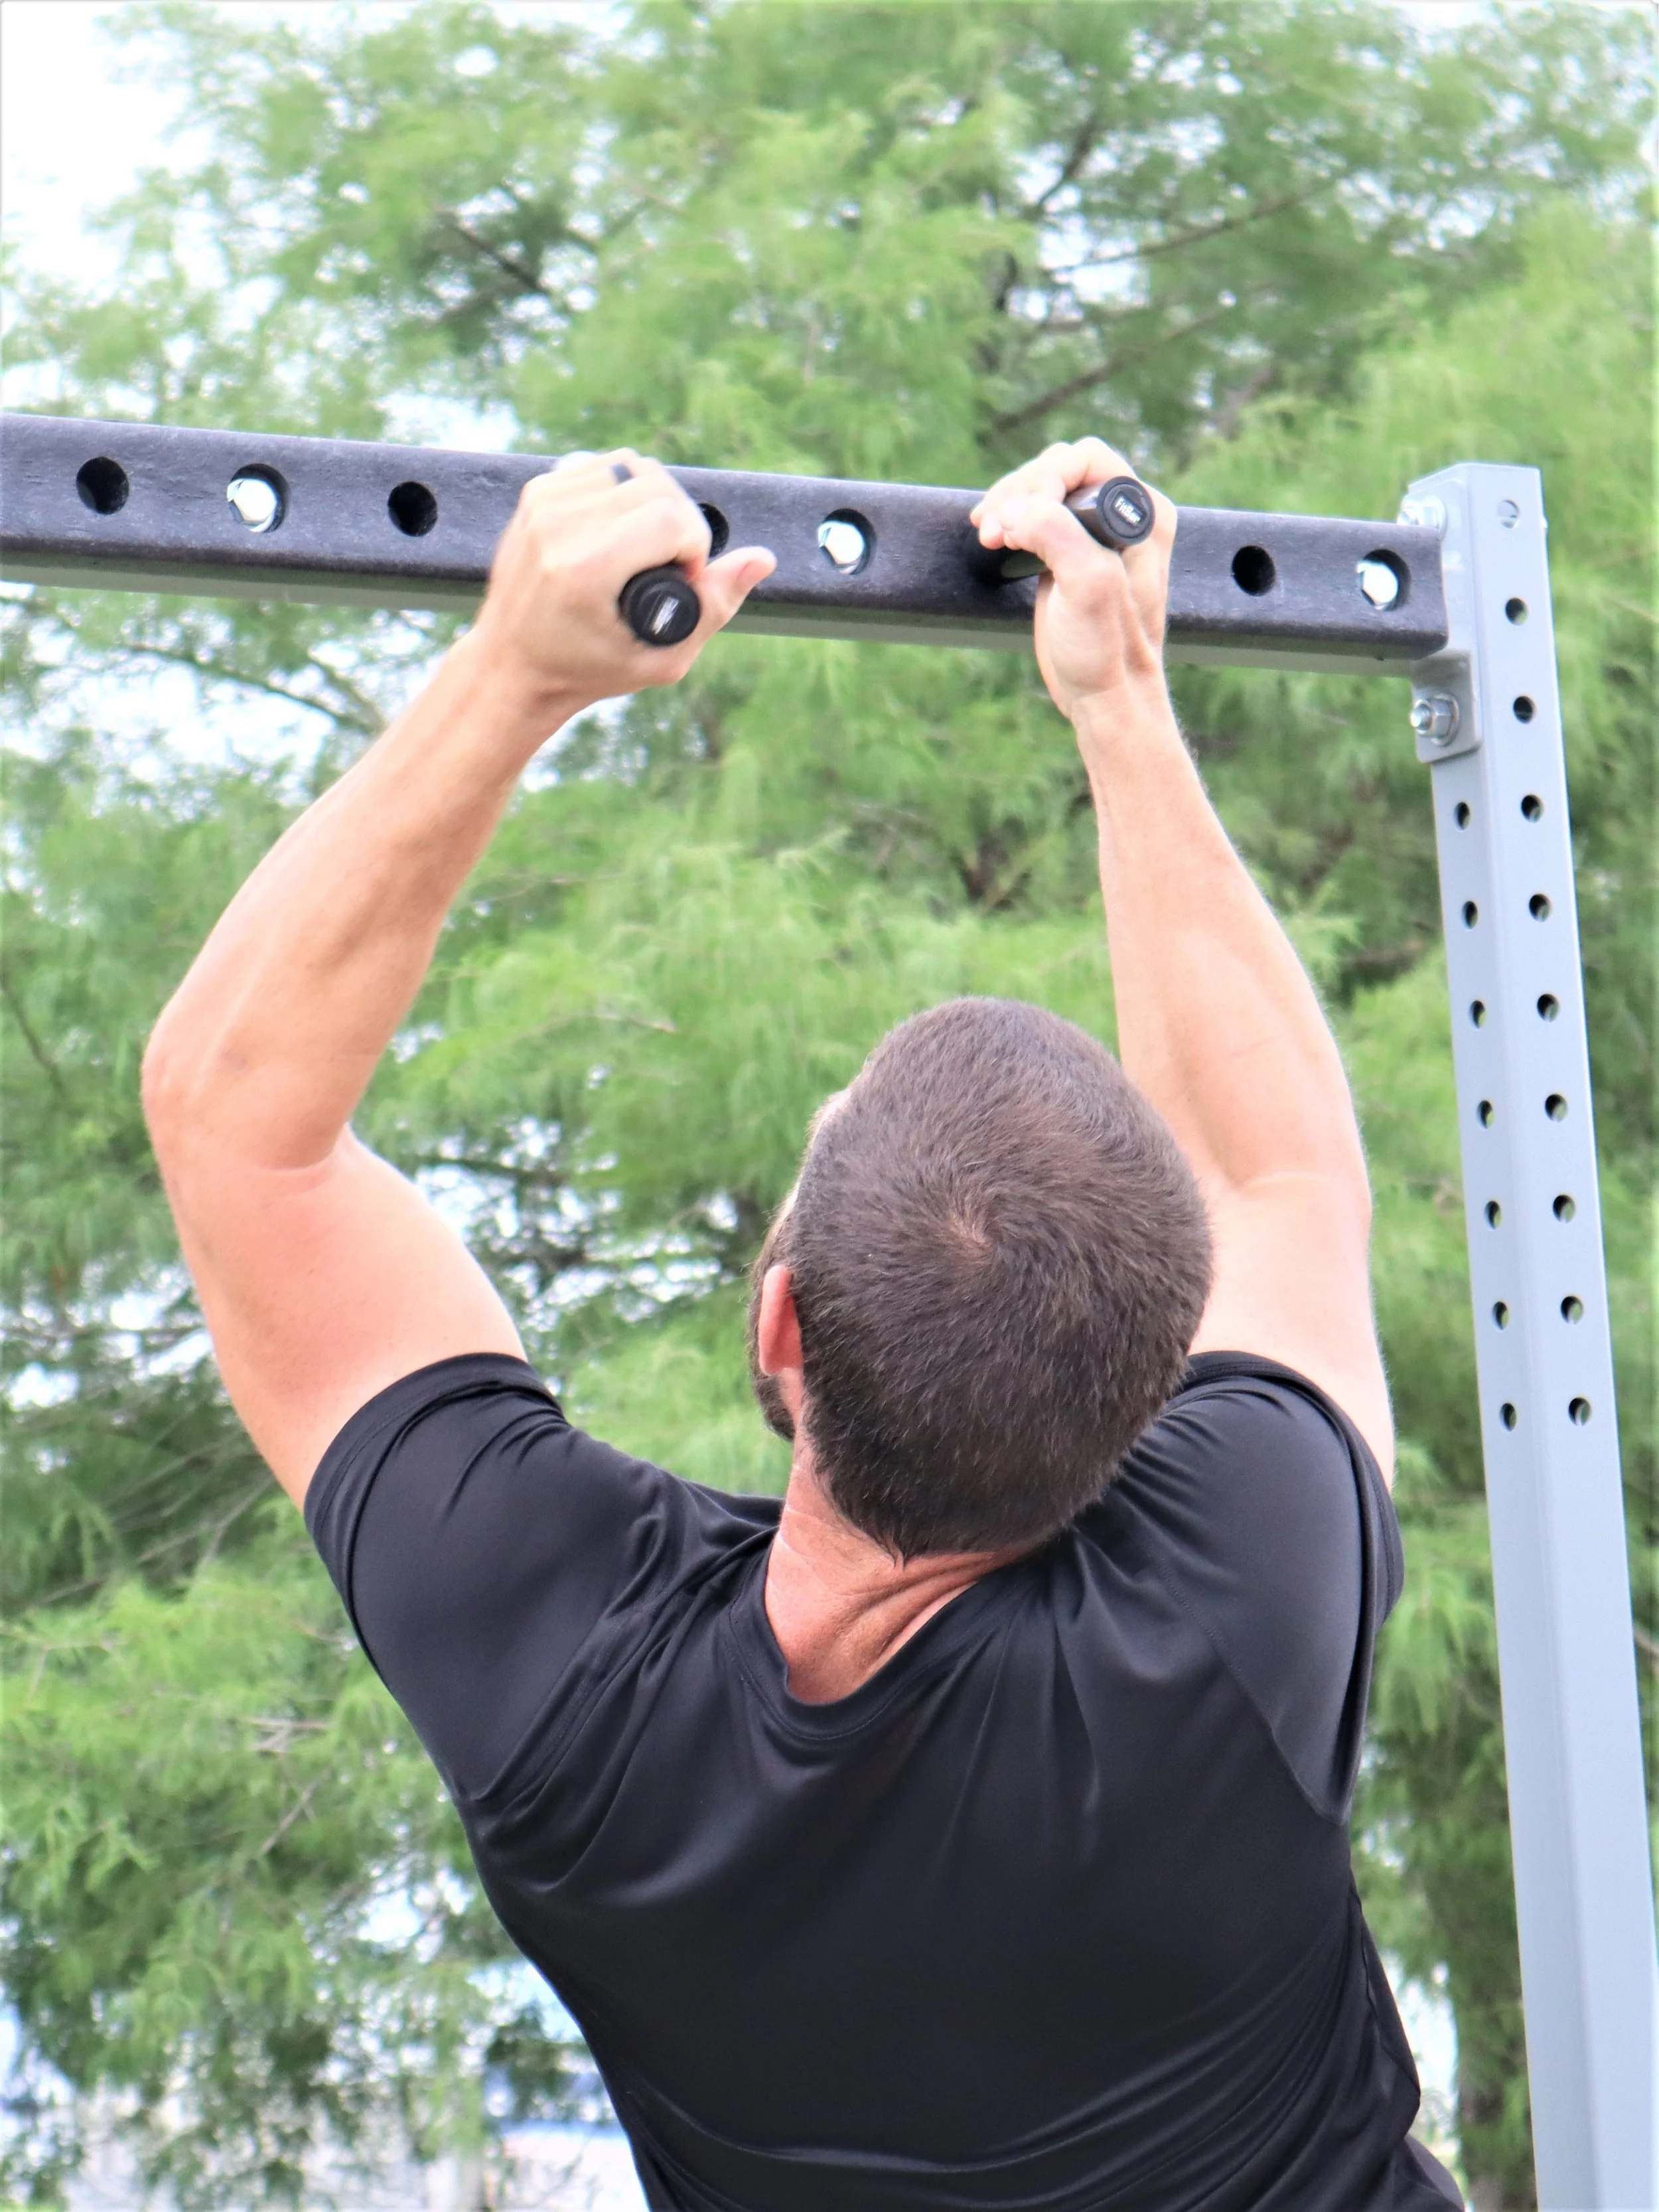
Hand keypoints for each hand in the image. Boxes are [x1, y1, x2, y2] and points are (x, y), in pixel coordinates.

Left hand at [469, 450, 775, 717]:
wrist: (512, 663)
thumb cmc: (589, 668)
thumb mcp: (660, 659)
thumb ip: (715, 608)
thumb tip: (761, 558)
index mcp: (583, 570)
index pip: (671, 517)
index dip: (694, 549)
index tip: (680, 581)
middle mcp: (557, 527)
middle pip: (657, 484)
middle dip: (679, 523)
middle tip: (665, 567)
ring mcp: (543, 502)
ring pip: (633, 466)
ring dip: (652, 504)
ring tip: (640, 549)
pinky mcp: (537, 489)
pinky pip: (604, 465)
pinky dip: (622, 492)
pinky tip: (616, 531)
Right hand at [972, 439, 1175, 725]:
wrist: (1107, 699)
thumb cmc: (1108, 651)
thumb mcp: (1088, 586)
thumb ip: (1057, 533)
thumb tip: (1014, 510)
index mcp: (1144, 514)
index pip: (1086, 460)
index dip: (1044, 478)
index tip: (1016, 517)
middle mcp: (1125, 516)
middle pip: (1061, 470)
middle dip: (1020, 491)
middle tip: (991, 529)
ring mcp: (1097, 536)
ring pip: (1044, 491)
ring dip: (1009, 505)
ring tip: (987, 535)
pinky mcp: (1071, 556)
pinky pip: (1036, 517)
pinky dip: (1010, 520)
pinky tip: (992, 536)